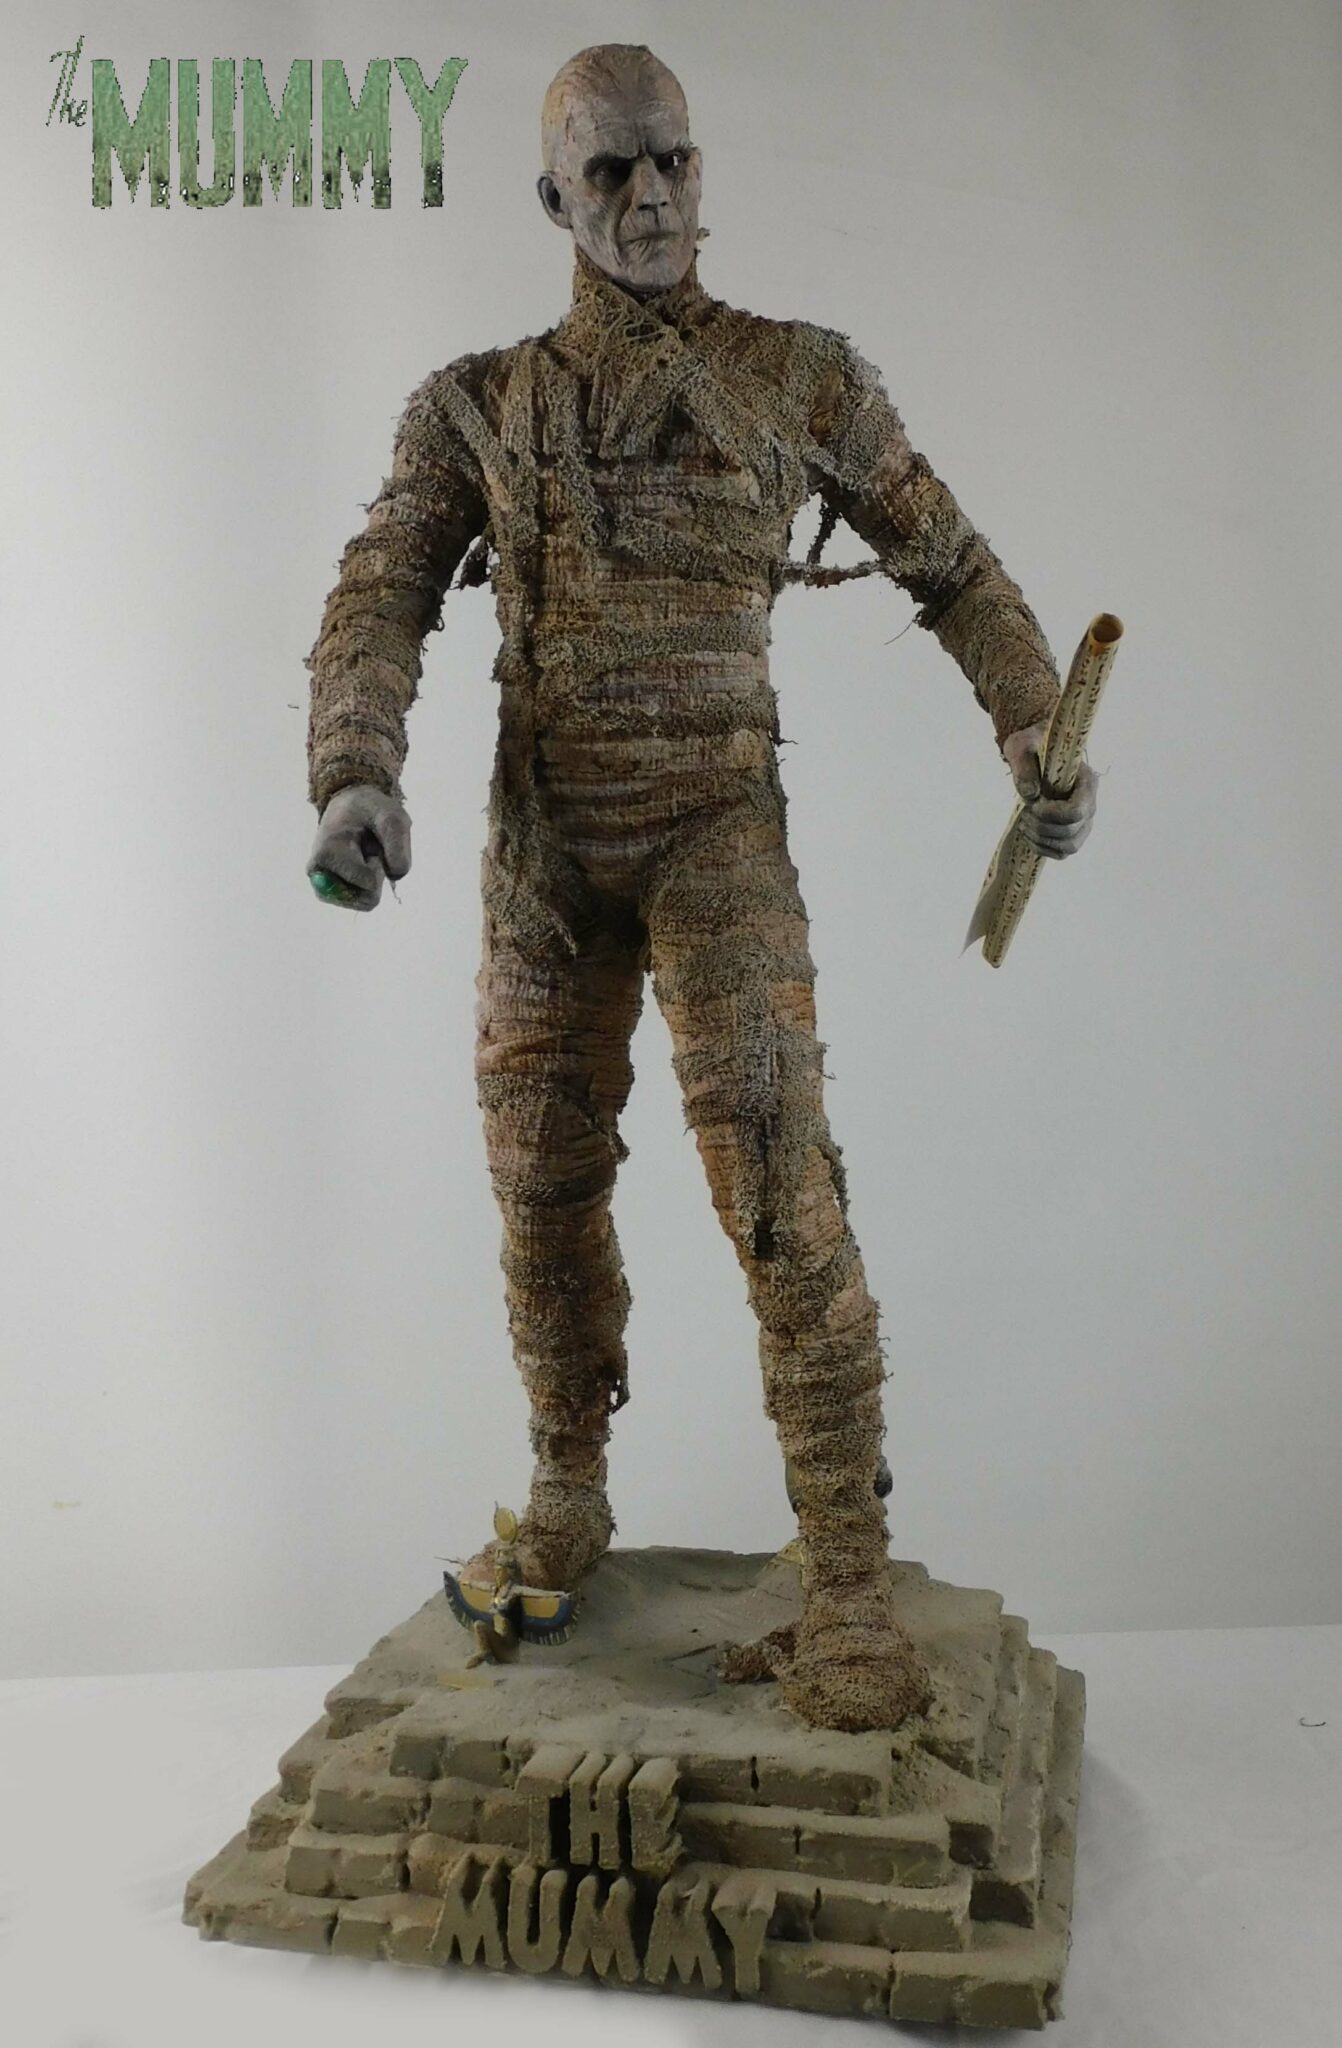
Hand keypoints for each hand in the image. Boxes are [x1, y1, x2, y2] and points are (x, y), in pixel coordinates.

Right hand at [306, 782, 410, 910]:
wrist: (348, 807)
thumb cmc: (370, 811)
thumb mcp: (393, 817)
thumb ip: (399, 845)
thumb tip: (394, 876)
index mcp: (327, 852)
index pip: (370, 882)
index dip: (381, 864)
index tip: (370, 842)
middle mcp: (317, 872)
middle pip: (368, 898)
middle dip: (377, 874)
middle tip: (368, 849)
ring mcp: (319, 884)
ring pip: (364, 902)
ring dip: (373, 879)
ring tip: (363, 855)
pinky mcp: (326, 892)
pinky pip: (359, 902)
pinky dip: (368, 886)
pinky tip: (360, 866)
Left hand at [1000, 725, 1096, 860]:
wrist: (1034, 753)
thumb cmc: (1031, 747)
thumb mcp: (1023, 747)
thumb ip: (1024, 767)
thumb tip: (1030, 795)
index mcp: (1086, 780)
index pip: (1078, 810)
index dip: (1052, 814)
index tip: (1034, 803)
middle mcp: (1090, 803)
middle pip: (1071, 832)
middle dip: (1041, 826)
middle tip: (1025, 811)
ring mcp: (1083, 821)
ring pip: (1069, 846)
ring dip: (1041, 840)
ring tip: (1025, 822)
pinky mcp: (1072, 832)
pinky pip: (1062, 853)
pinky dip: (1043, 849)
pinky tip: (1028, 834)